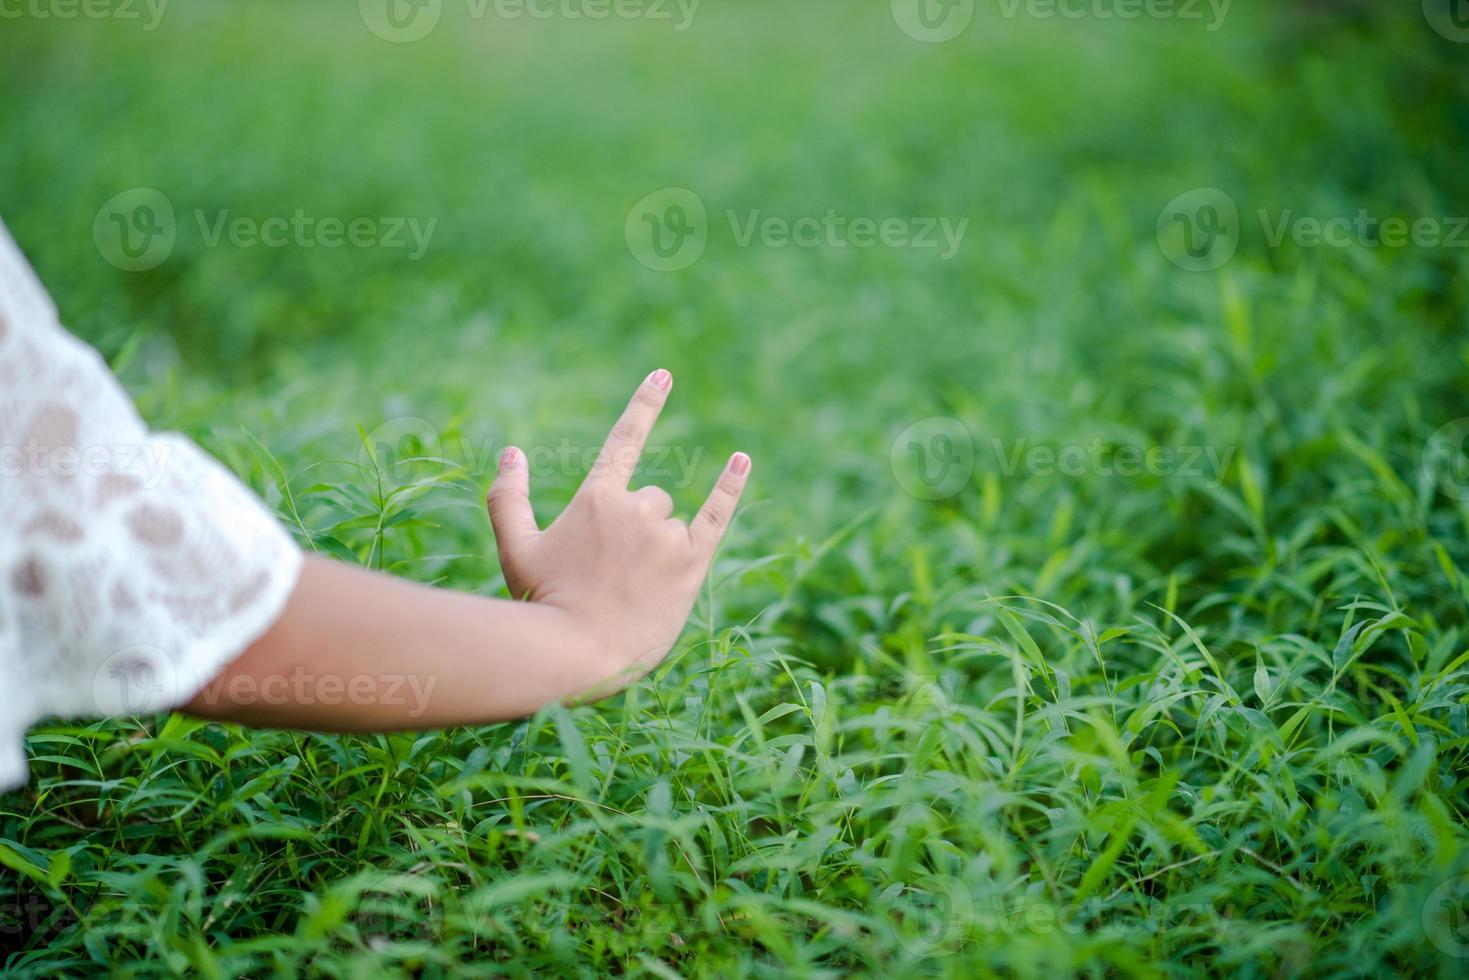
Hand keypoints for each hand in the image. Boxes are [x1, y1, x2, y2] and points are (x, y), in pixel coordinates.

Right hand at [485, 369, 750, 690]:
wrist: (575, 653)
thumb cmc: (541, 603)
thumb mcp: (515, 549)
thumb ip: (509, 498)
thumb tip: (511, 453)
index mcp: (596, 498)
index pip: (625, 439)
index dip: (645, 405)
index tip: (665, 375)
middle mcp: (635, 506)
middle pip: (651, 498)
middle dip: (636, 528)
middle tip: (613, 575)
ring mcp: (665, 534)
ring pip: (672, 522)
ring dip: (657, 547)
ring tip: (633, 590)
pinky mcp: (691, 562)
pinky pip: (717, 515)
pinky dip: (730, 487)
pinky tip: (741, 460)